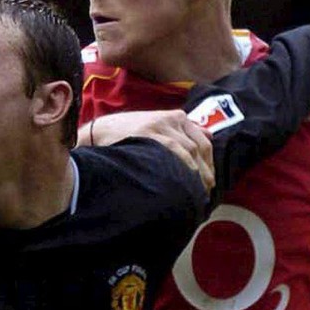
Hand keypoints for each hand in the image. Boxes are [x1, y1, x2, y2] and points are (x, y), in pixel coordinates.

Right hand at [86, 110, 214, 191]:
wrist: (99, 133)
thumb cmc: (129, 134)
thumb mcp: (157, 127)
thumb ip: (183, 132)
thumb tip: (209, 135)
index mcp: (177, 117)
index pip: (203, 141)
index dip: (209, 163)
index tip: (209, 179)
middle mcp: (172, 119)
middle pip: (198, 147)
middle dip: (205, 170)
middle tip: (205, 190)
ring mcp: (160, 126)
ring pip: (188, 152)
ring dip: (195, 173)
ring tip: (196, 191)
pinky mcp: (149, 133)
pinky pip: (172, 153)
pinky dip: (181, 168)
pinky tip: (182, 181)